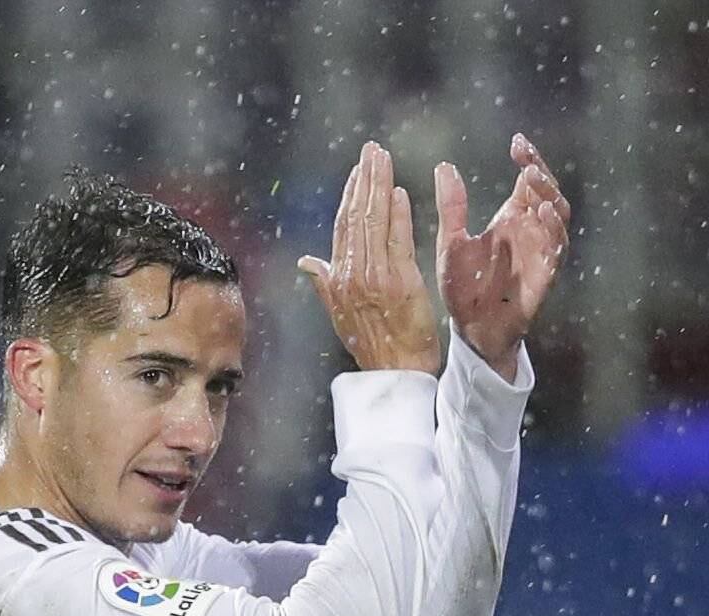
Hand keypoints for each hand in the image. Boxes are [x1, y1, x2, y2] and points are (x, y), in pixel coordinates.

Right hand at [300, 141, 440, 375]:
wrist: (396, 373)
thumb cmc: (374, 346)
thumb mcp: (341, 314)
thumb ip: (325, 283)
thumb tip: (306, 261)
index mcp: (338, 279)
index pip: (342, 227)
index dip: (350, 195)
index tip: (358, 170)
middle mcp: (353, 275)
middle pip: (356, 216)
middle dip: (365, 179)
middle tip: (372, 149)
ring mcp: (376, 277)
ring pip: (374, 221)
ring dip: (379, 186)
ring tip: (383, 159)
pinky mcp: (401, 282)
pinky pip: (398, 240)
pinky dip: (398, 214)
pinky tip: (399, 192)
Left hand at [435, 134, 571, 371]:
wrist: (472, 329)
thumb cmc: (463, 287)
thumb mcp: (451, 242)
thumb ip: (452, 207)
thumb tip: (444, 167)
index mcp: (512, 216)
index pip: (529, 179)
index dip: (528, 158)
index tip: (517, 142)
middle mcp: (531, 229)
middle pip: (548, 191)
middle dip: (541, 173)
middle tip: (526, 162)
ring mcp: (541, 250)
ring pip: (559, 214)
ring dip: (550, 196)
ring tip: (534, 183)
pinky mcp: (546, 273)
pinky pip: (557, 248)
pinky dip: (553, 230)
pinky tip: (543, 214)